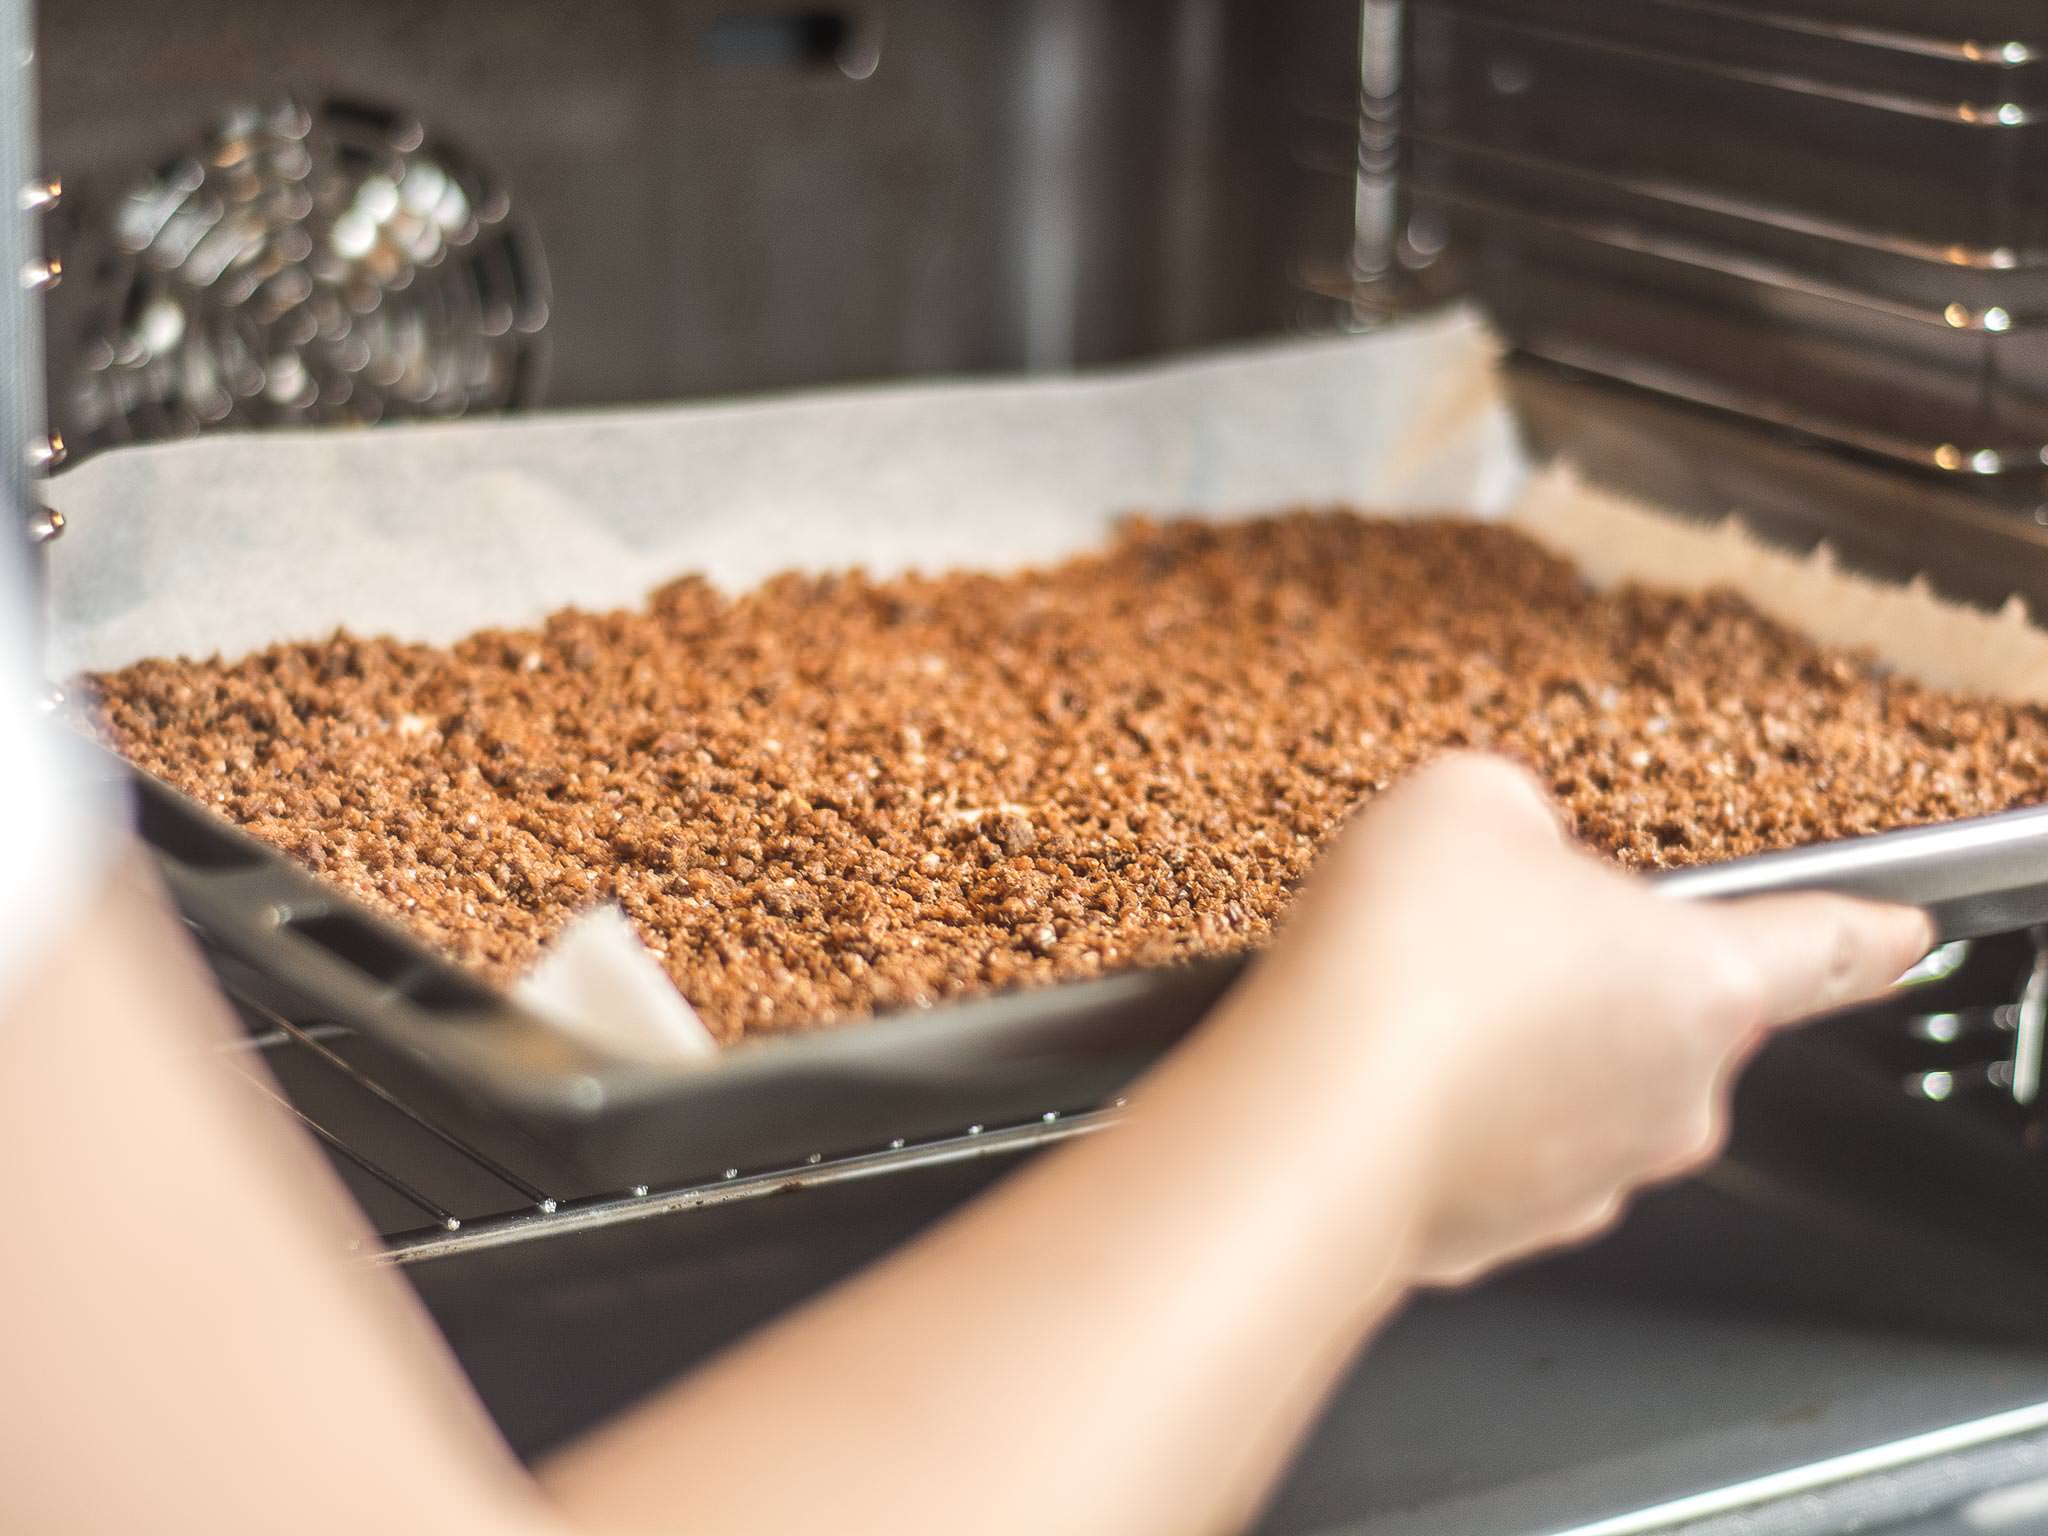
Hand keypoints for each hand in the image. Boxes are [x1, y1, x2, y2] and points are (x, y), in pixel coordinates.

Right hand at [1241, 754, 1931, 1286]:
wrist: (1317, 1107)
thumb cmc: (1408, 959)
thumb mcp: (1469, 800)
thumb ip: (1519, 814)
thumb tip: (1500, 848)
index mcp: (1705, 984)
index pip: (1823, 951)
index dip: (1869, 935)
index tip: (1901, 938)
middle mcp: (1671, 1100)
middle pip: (1662, 1017)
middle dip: (1589, 974)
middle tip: (1489, 934)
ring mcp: (1587, 1180)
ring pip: (1571, 1090)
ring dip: (1516, 1046)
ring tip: (1412, 1000)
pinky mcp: (1497, 1233)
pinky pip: (1491, 1150)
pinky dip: (1450, 1110)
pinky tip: (1384, 1066)